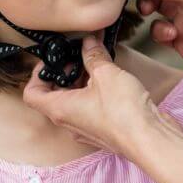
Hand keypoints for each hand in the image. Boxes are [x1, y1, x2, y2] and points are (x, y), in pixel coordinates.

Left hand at [22, 37, 170, 159]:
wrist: (150, 139)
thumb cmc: (124, 113)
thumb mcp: (106, 74)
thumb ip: (94, 56)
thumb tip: (88, 43)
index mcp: (60, 109)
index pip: (31, 94)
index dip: (37, 75)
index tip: (51, 61)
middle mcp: (69, 122)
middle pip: (53, 97)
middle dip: (63, 75)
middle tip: (77, 58)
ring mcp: (86, 129)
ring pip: (73, 104)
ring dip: (80, 84)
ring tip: (96, 66)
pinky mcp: (103, 131)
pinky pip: (90, 111)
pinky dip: (94, 95)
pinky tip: (110, 82)